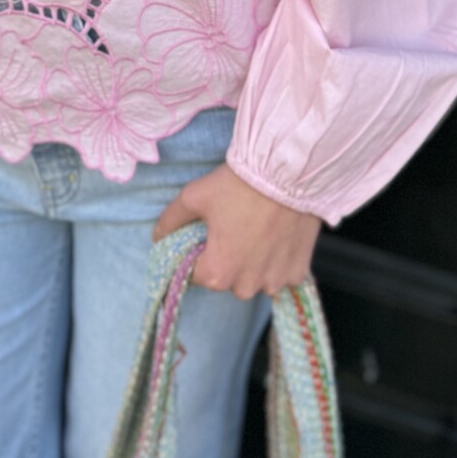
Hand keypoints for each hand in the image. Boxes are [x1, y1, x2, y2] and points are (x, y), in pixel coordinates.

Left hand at [152, 163, 321, 298]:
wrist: (287, 172)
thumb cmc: (238, 185)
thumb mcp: (194, 196)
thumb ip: (170, 220)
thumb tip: (158, 236)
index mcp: (217, 273)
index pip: (197, 274)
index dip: (199, 253)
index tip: (209, 233)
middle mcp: (246, 286)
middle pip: (228, 279)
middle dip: (228, 260)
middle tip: (235, 228)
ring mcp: (275, 282)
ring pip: (256, 278)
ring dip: (255, 263)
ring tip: (259, 230)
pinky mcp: (298, 272)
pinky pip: (282, 273)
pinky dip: (279, 260)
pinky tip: (278, 236)